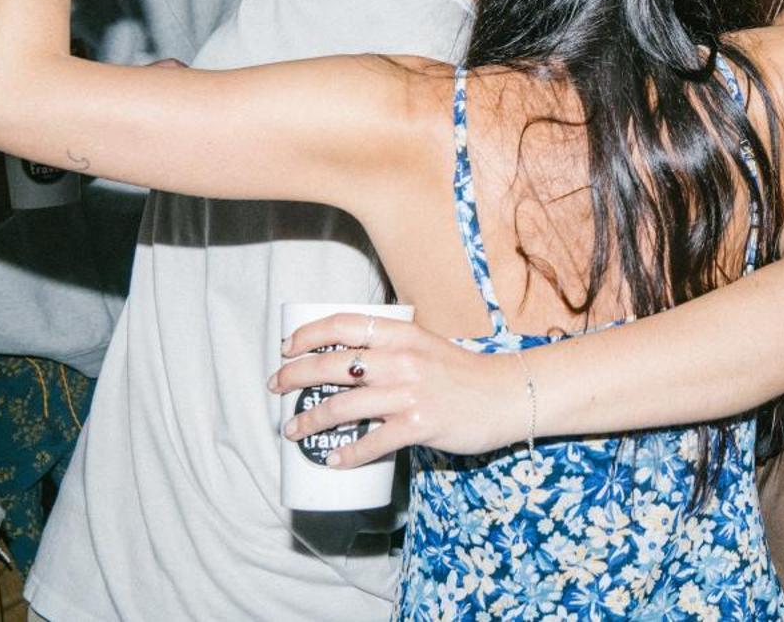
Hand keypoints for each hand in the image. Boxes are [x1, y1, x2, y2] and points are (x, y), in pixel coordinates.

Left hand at [271, 313, 512, 464]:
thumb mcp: (426, 346)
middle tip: (277, 388)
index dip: (307, 334)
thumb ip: (394, 347)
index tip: (286, 348)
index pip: (343, 323)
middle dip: (294, 377)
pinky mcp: (419, 425)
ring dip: (309, 421)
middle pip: (331, 365)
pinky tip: (332, 460)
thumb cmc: (464, 373)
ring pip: (341, 406)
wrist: (507, 395)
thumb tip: (351, 358)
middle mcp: (402, 359)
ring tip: (293, 430)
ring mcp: (409, 393)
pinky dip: (347, 454)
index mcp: (402, 334)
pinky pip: (371, 443)